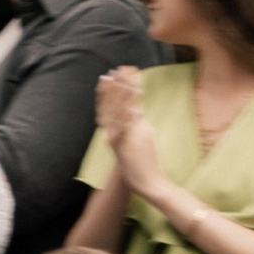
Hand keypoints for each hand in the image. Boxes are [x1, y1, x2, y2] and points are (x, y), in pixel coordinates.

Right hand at [95, 63, 167, 200]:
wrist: (143, 182)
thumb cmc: (141, 161)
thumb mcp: (138, 137)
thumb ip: (135, 122)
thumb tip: (137, 109)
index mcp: (115, 129)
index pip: (110, 104)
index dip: (111, 88)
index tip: (113, 73)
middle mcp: (113, 132)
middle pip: (110, 105)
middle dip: (112, 87)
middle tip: (114, 71)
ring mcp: (117, 138)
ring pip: (114, 113)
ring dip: (116, 96)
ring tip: (118, 81)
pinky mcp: (124, 145)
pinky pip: (123, 128)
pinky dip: (124, 116)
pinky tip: (127, 106)